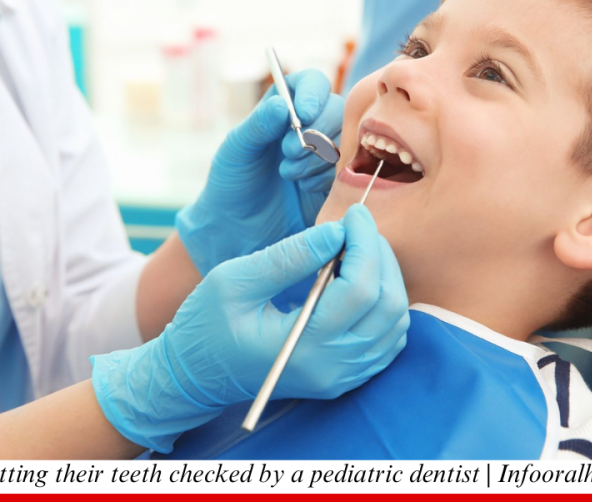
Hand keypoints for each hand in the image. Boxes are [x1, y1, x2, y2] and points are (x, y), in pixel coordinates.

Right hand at [92, 205, 409, 451]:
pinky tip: (360, 281)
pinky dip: (385, 305)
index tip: (353, 214)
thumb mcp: (235, 280)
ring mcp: (341, 378)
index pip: (360, 290)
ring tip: (357, 249)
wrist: (196, 376)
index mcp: (303, 347)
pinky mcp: (344, 377)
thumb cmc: (205, 325)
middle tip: (357, 227)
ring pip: (395, 323)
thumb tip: (336, 232)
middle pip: (387, 305)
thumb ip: (288, 257)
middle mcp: (331, 368)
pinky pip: (387, 340)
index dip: (364, 244)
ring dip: (386, 278)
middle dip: (379, 256)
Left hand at [176, 69, 343, 275]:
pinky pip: (347, 170)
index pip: (311, 84)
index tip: (304, 113)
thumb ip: (257, 126)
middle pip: (336, 110)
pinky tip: (304, 188)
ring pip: (345, 140)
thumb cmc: (231, 183)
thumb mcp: (236, 150)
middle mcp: (310, 125)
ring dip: (318, 156)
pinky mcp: (336, 181)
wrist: (237, 230)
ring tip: (288, 174)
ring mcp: (326, 154)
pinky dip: (326, 177)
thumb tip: (281, 104)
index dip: (313, 93)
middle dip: (315, 131)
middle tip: (288, 152)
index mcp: (284, 108)